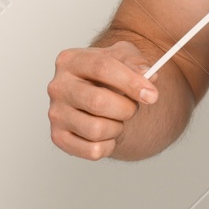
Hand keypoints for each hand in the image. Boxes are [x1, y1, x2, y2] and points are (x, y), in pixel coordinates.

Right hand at [47, 41, 159, 159]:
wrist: (96, 93)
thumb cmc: (108, 74)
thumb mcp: (124, 57)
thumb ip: (137, 62)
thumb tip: (147, 74)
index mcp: (71, 60)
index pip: (102, 67)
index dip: (131, 82)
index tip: (152, 95)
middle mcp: (58, 86)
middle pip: (98, 101)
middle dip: (126, 108)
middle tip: (133, 107)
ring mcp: (56, 113)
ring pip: (96, 129)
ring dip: (117, 127)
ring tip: (117, 118)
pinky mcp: (58, 137)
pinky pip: (93, 150)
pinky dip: (109, 145)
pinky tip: (107, 133)